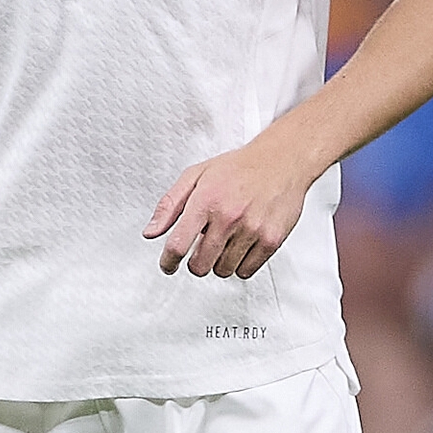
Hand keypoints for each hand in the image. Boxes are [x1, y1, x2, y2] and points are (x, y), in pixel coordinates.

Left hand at [146, 142, 312, 278]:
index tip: (168, 265)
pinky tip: (241, 246)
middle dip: (196, 262)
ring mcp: (252, 230)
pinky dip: (240, 264)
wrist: (281, 161)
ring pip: (223, 271)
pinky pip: (246, 271)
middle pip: (200, 266)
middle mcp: (229, 217)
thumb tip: (151, 232)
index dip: (168, 262)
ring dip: (219, 261)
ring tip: (225, 241)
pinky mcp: (271, 240)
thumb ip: (169, 205)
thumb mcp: (195, 176)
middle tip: (201, 249)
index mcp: (206, 201)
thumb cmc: (238, 168)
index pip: (178, 245)